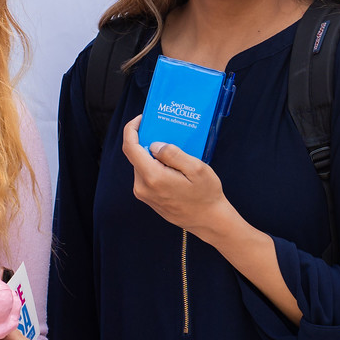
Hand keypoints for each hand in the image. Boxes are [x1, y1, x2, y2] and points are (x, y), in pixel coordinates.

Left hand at [121, 117, 232, 240]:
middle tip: (165, 131)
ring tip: (173, 150)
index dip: (131, 130)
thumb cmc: (206, 194)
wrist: (209, 221)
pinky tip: (172, 165)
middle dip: (147, 141)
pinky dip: (155, 165)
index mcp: (153, 177)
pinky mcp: (148, 198)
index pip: (130, 148)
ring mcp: (144, 194)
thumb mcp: (196, 169)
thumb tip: (154, 144)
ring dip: (152, 155)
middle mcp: (142, 187)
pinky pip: (146, 175)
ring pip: (142, 165)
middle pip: (136, 155)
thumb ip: (173, 154)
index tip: (142, 119)